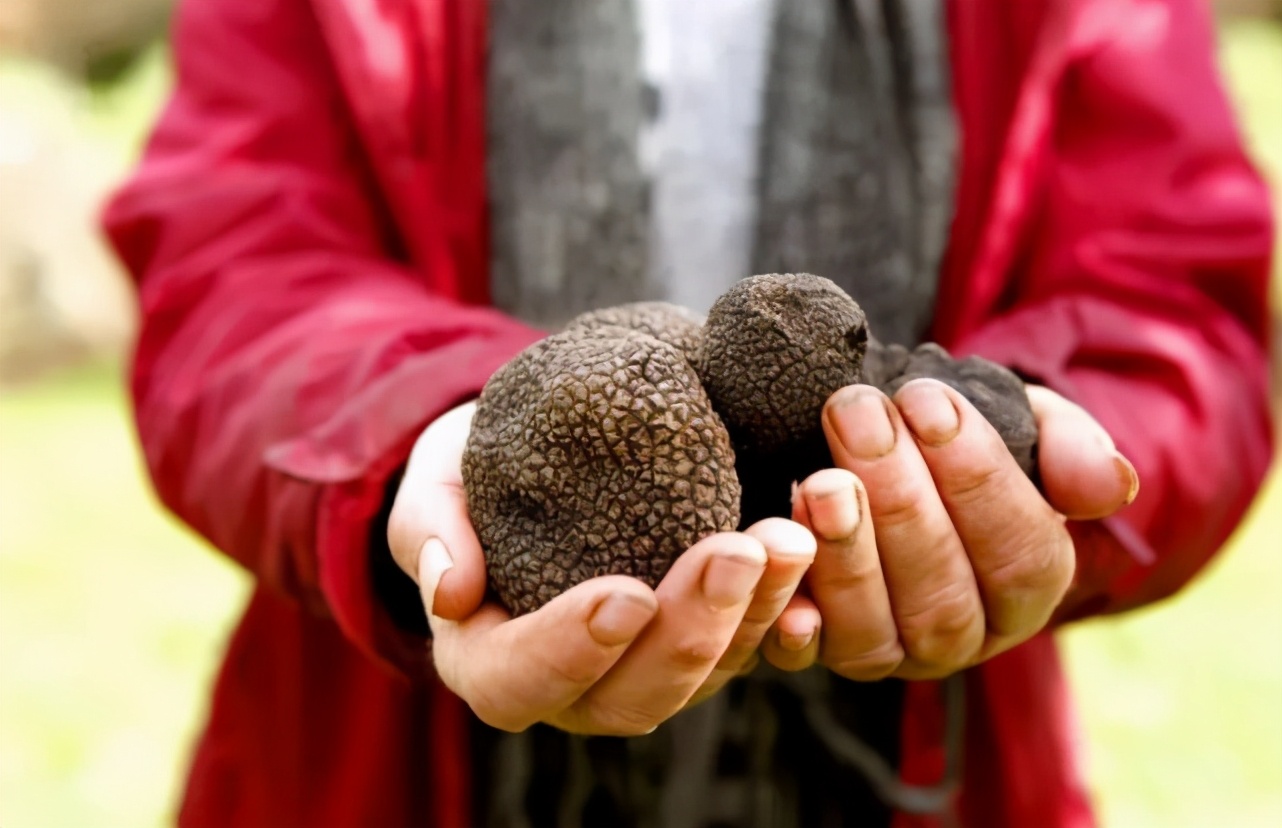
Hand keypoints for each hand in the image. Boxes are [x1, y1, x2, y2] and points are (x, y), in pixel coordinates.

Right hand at [387, 401, 815, 734]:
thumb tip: (448, 591)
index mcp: (491, 658)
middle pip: (631, 694)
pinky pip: (750, 642)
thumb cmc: (476, 470)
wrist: (541, 454)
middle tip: (740, 549)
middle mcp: (573, 685)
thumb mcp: (436, 478)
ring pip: (705, 674)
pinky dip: (785, 603)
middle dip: (690, 629)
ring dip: (754, 613)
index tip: (623, 594)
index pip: (518, 681)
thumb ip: (428, 527)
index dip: (570, 651)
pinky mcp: (702, 641)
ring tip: (792, 537)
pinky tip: (814, 554)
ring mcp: (643, 668)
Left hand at [762, 381, 1137, 679]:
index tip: (927, 401)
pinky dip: (792, 624)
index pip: (1021, 553)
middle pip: (943, 592)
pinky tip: (781, 572)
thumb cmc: (952, 433)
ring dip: (846, 554)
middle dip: (900, 500)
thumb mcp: (1022, 422)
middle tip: (860, 416)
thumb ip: (1068, 448)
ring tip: (820, 479)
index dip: (976, 477)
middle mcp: (961, 636)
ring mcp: (886, 651)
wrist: (877, 441)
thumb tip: (1110, 486)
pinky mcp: (817, 651)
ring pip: (875, 629)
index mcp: (1026, 587)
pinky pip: (803, 657)